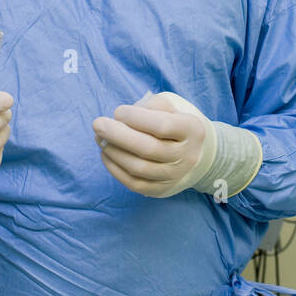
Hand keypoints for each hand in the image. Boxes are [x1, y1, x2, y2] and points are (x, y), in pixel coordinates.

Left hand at [93, 92, 212, 197]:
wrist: (196, 154)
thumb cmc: (176, 123)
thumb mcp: (172, 107)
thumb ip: (150, 106)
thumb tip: (121, 118)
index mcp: (192, 130)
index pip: (162, 125)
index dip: (136, 118)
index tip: (118, 111)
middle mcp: (187, 156)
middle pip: (149, 149)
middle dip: (118, 135)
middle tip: (98, 124)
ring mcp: (175, 176)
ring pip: (139, 168)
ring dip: (114, 152)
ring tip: (100, 139)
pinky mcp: (161, 190)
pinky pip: (134, 183)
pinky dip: (115, 169)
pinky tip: (106, 154)